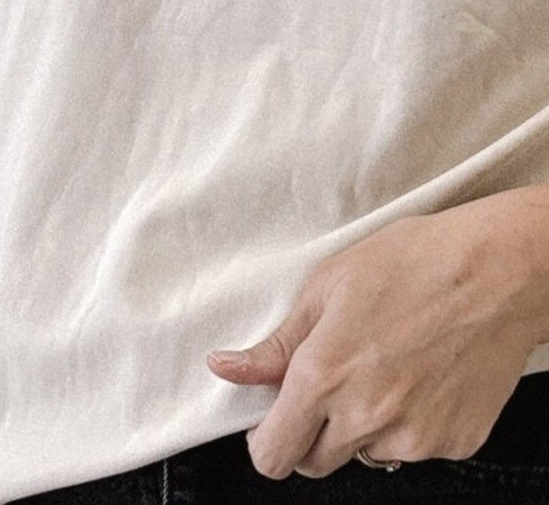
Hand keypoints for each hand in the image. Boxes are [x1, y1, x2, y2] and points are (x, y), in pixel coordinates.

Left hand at [207, 190, 548, 478]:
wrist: (498, 270)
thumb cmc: (413, 262)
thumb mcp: (327, 285)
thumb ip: (275, 343)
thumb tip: (226, 368)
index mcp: (325, 375)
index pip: (273, 454)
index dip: (266, 440)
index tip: (271, 421)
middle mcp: (367, 416)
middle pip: (315, 463)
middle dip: (310, 433)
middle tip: (329, 384)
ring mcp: (414, 436)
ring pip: (366, 455)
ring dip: (362, 428)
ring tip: (382, 368)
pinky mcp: (454, 442)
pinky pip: (413, 448)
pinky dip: (409, 424)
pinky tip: (419, 376)